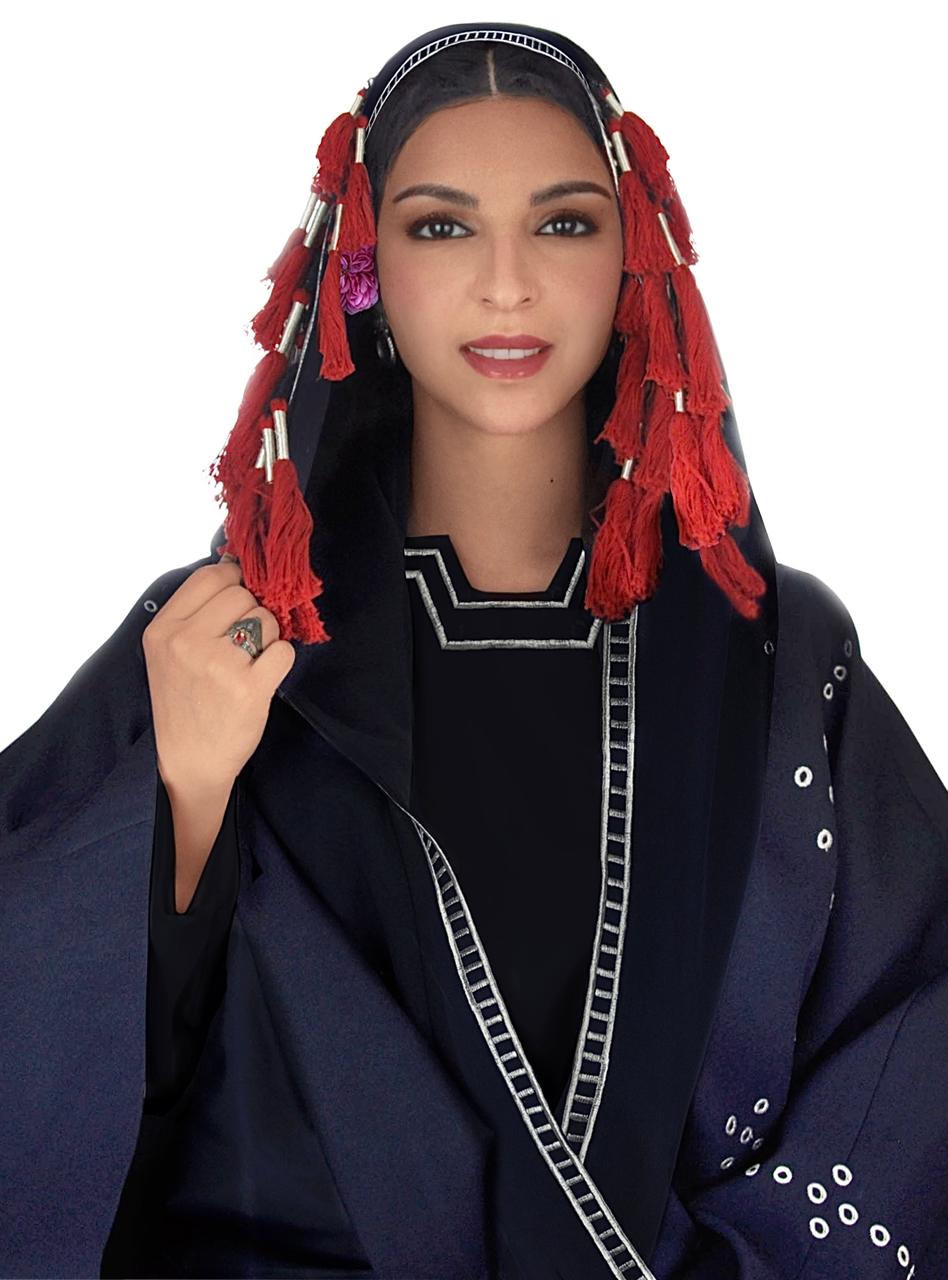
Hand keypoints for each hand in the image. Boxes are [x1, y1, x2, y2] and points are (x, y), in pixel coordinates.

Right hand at [142, 558, 295, 791]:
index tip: (237, 602)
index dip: (233, 582)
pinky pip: (284, 650)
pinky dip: (280, 662)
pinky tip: (261, 678)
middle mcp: (187, 642)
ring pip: (266, 620)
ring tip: (247, 665)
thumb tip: (233, 566)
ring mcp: (218, 665)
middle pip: (242, 596)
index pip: (210, 577)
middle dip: (251, 615)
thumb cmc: (184, 703)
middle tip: (241, 646)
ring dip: (267, 639)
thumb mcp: (168, 653)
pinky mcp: (249, 687)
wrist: (187, 763)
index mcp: (162, 630)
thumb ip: (195, 612)